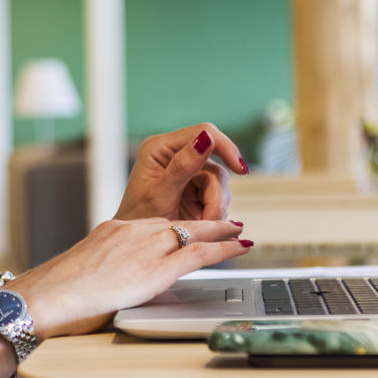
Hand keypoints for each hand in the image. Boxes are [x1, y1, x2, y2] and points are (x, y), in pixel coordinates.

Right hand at [10, 216, 250, 338]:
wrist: (47, 297)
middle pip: (179, 223)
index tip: (190, 228)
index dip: (178, 227)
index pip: (155, 224)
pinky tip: (241, 247)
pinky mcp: (157, 269)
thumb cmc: (56, 293)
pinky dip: (225, 248)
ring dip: (222, 232)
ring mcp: (146, 248)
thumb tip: (115, 288)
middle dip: (206, 223)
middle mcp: (133, 232)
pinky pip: (200, 254)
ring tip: (239, 232)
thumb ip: (107, 273)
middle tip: (227, 223)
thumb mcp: (86, 272)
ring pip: (195, 232)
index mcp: (114, 231)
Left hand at [116, 123, 246, 222]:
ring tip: (199, 225)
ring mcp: (187, 173)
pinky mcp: (195, 190)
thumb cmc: (136, 219)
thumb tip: (206, 138)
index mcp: (160, 148)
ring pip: (219, 184)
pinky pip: (218, 197)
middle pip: (215, 165)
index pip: (203, 132)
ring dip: (216, 207)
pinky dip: (215, 212)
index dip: (226, 147)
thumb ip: (182, 167)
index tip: (241, 170)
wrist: (136, 245)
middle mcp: (175, 155)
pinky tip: (202, 223)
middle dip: (216, 195)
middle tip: (209, 219)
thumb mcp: (159, 195)